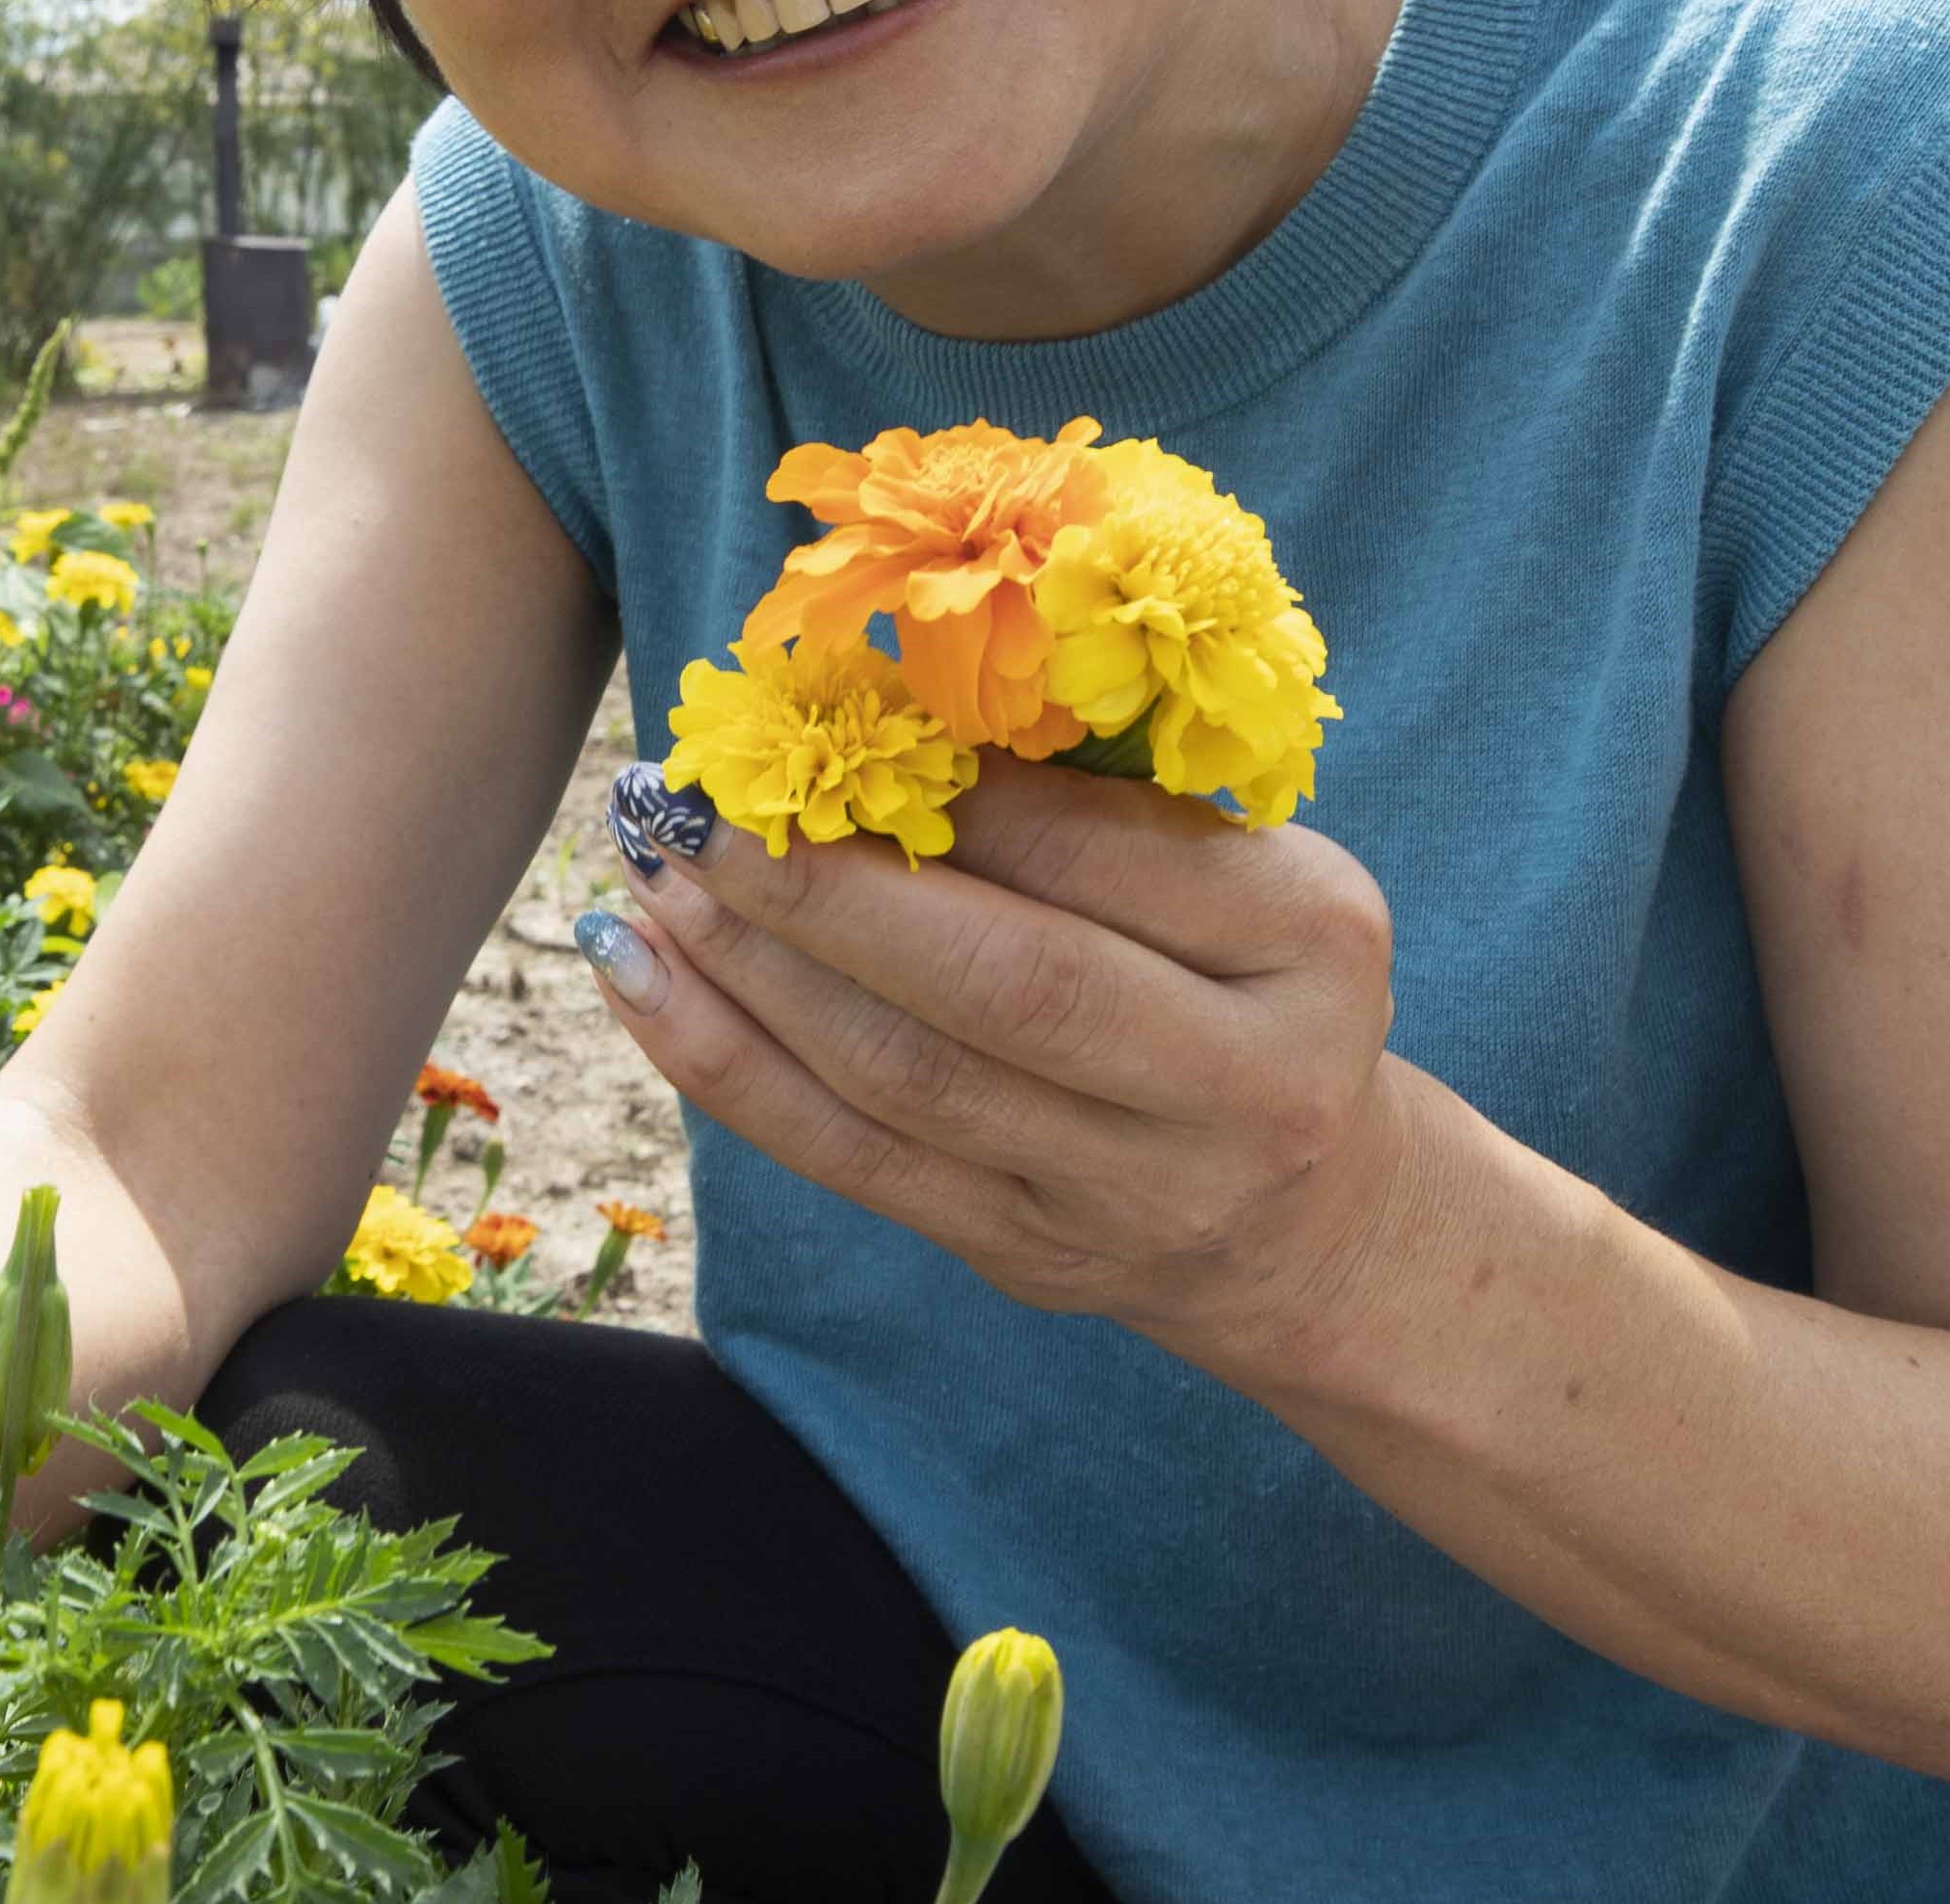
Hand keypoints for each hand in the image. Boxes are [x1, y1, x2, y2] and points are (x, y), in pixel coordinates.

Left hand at [587, 753, 1415, 1371]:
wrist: (1312, 1219)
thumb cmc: (1253, 985)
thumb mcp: (1249, 875)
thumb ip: (1106, 802)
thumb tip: (875, 697)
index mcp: (1310, 940)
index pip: (1104, 855)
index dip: (949, 790)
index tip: (823, 716)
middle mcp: (1239, 1083)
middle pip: (1004, 986)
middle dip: (825, 889)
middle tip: (696, 803)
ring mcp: (1126, 1192)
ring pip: (903, 1078)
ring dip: (747, 967)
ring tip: (651, 870)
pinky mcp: (1021, 1252)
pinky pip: (847, 1159)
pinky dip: (724, 1064)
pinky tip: (637, 975)